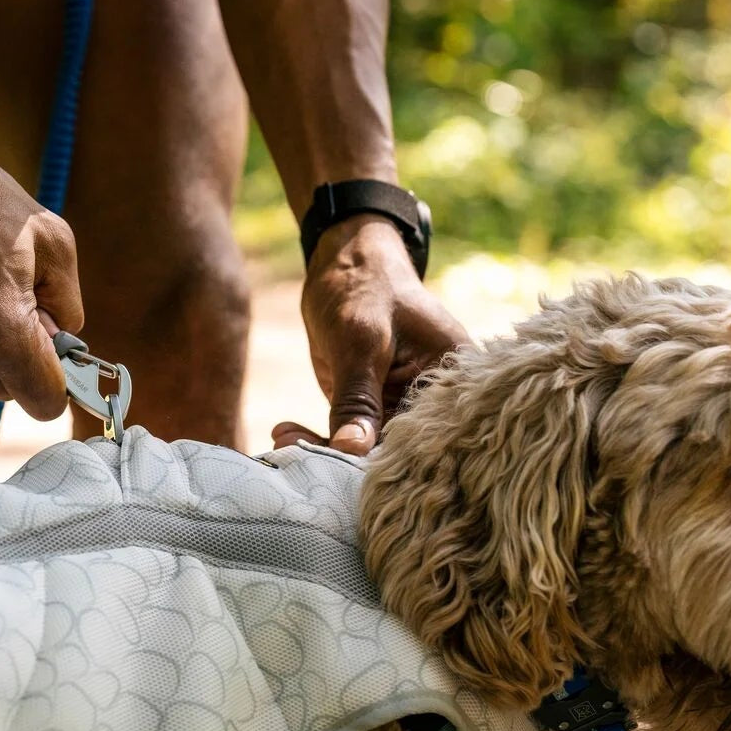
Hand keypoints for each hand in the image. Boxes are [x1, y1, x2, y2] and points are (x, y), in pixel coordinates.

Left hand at [277, 215, 468, 453]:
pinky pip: (348, 435)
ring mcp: (400, 404)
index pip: (423, 436)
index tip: (335, 468)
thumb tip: (353, 451)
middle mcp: (431, 398)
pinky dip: (316, 438)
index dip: (383, 460)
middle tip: (293, 456)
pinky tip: (282, 432)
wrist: (346, 262)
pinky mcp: (372, 407)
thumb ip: (358, 398)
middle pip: (395, 449)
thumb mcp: (360, 341)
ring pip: (366, 447)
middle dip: (344, 459)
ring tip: (280, 439)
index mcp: (450, 378)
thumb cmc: (364, 288)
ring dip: (322, 449)